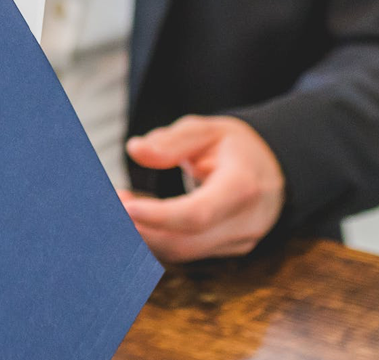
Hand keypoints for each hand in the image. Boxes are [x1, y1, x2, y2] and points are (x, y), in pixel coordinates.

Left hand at [117, 115, 284, 262]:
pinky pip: (190, 251)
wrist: (274, 167)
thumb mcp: (205, 129)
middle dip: (142, 229)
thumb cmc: (234, 145)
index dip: (159, 216)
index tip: (125, 207)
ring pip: (185, 252)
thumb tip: (135, 150)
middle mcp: (245, 222)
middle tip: (108, 205)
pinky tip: (138, 219)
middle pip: (186, 241)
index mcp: (243, 186)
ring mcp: (239, 241)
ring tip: (118, 207)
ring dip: (146, 235)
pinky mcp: (229, 249)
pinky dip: (160, 238)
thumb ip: (171, 141)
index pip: (198, 213)